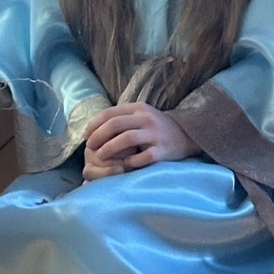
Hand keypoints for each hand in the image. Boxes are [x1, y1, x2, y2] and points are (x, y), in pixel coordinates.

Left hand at [83, 102, 197, 177]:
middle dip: (98, 136)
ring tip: (100, 156)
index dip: (94, 124)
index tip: (86, 136)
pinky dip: (130, 161)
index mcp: (138, 109)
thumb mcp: (140, 116)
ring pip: (127, 139)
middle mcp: (146, 119)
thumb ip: (121, 118)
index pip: (110, 113)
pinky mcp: (163, 150)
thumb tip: (94, 128)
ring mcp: (155, 134)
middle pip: (115, 124)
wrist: (187, 135)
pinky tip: (124, 164)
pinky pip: (143, 156)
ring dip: (110, 148)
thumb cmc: (156, 128)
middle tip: (90, 147)